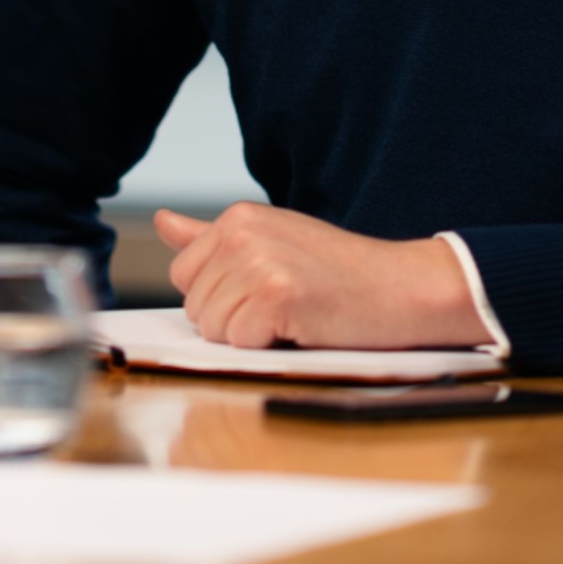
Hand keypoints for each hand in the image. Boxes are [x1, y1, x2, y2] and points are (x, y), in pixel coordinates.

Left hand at [149, 202, 490, 351]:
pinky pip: (241, 342)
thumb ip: (209, 237)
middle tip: (285, 304)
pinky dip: (269, 345)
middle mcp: (241, 233)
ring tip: (294, 314)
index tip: (264, 290)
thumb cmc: (338, 272)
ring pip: (214, 329)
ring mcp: (258, 262)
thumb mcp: (271, 241)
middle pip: (196, 307)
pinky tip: (301, 325)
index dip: (221, 297)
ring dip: (252, 335)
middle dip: (234, 319)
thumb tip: (160, 220)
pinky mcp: (277, 295)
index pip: (183, 276)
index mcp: (236, 217)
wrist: (402, 287)